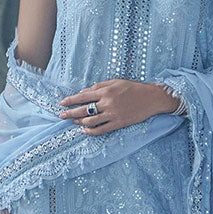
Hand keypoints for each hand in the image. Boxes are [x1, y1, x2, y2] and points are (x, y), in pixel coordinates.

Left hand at [57, 78, 180, 133]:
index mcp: (105, 91)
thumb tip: (83, 92)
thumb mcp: (115, 82)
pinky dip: (91, 131)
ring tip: (73, 122)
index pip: (83, 96)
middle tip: (61, 116)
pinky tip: (84, 131)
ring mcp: (113, 114)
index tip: (61, 103)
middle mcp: (107, 103)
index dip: (70, 100)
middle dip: (70, 113)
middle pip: (84, 110)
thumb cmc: (133, 88)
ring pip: (91, 121)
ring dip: (80, 122)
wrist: (151, 98)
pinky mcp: (119, 123)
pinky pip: (102, 129)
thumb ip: (98, 87)